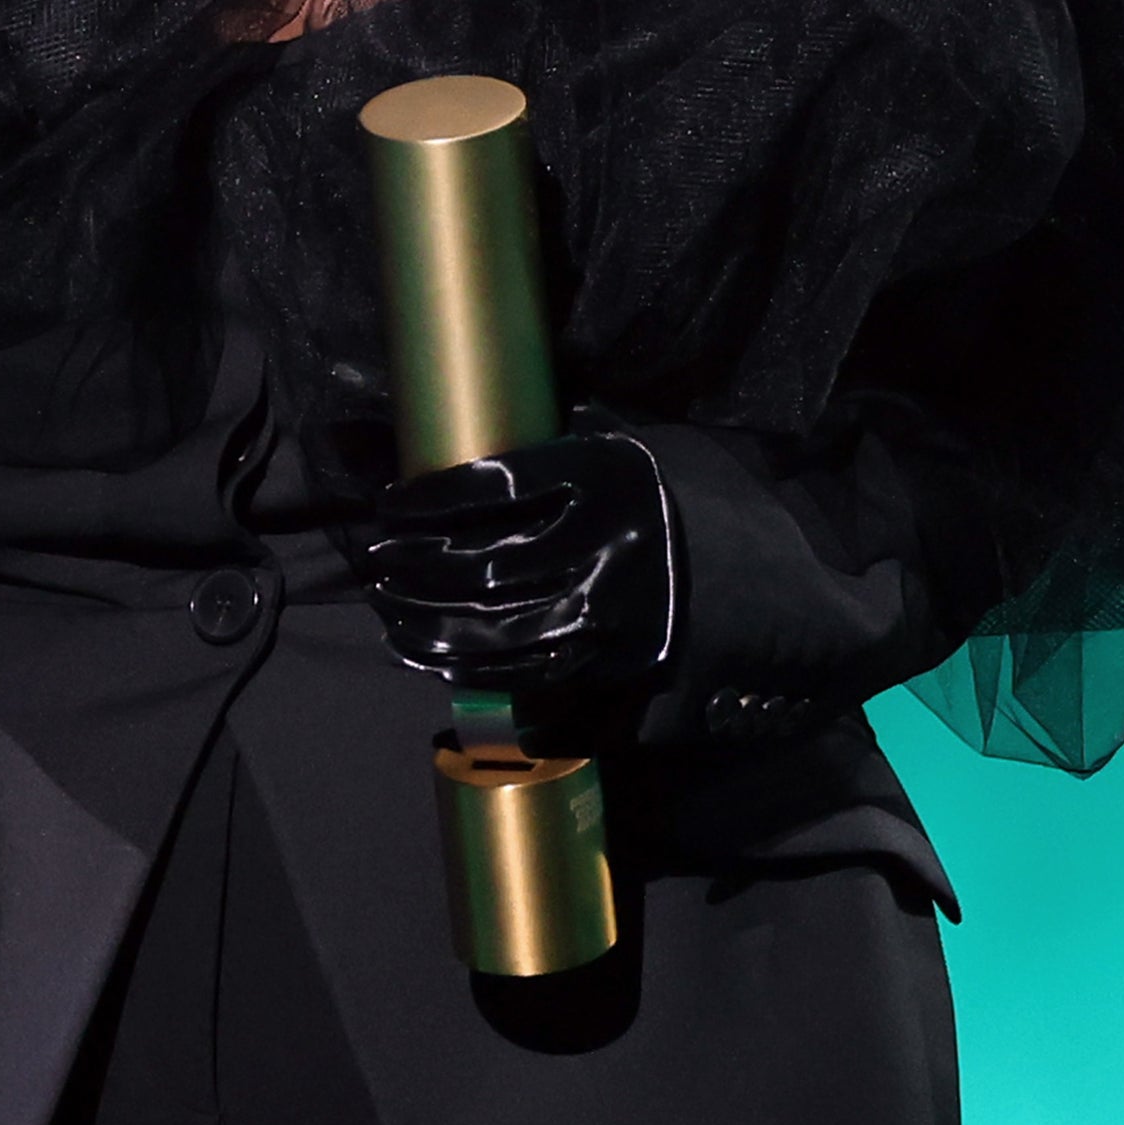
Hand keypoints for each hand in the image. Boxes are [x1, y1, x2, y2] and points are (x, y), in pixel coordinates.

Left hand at [351, 423, 676, 704]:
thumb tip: (455, 457)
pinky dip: (459, 663)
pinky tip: (418, 650)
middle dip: (413, 564)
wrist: (750, 569)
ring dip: (423, 619)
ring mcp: (607, 608)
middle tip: (373, 559)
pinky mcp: (608, 660)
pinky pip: (518, 670)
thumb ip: (550, 456)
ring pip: (492, 625)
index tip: (388, 504)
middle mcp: (605, 543)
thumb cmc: (662, 500)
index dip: (430, 499)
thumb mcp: (618, 454)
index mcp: (603, 475)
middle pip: (483, 561)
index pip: (494, 486)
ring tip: (383, 604)